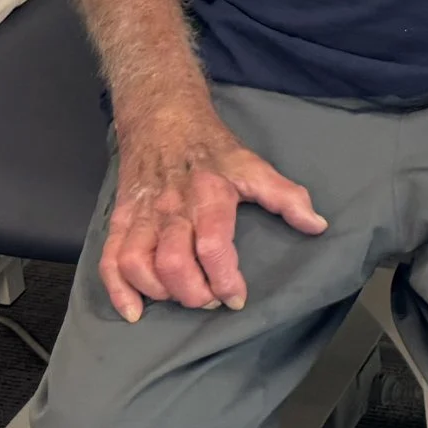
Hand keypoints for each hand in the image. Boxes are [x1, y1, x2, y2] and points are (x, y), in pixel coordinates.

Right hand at [100, 99, 327, 321]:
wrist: (163, 116)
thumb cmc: (212, 147)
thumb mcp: (253, 165)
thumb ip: (286, 196)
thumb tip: (317, 225)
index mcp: (209, 194)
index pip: (213, 246)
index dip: (226, 279)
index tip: (238, 297)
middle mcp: (172, 207)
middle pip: (173, 263)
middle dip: (193, 293)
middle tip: (211, 299)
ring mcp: (143, 214)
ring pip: (138, 263)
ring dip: (159, 291)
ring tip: (181, 298)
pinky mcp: (122, 219)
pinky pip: (110, 259)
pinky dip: (118, 290)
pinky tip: (134, 311)